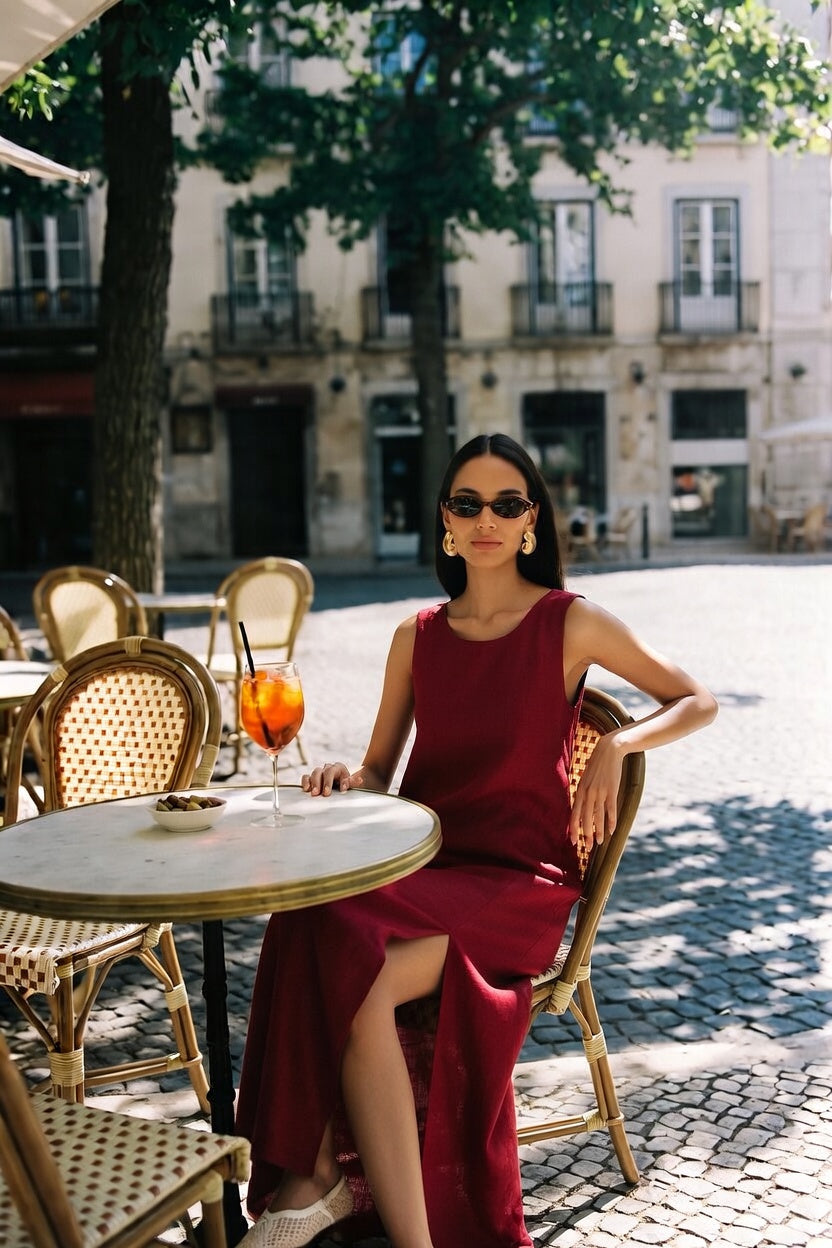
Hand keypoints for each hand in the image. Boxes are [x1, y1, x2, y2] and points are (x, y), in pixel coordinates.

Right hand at [301, 762, 361, 796]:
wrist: (342, 785)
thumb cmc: (346, 785)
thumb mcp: (351, 784)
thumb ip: (353, 782)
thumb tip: (360, 780)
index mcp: (339, 768)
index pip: (334, 770)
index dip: (331, 781)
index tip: (331, 792)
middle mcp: (328, 768)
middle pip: (324, 771)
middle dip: (323, 783)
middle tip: (323, 794)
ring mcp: (320, 773)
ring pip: (315, 773)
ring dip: (314, 783)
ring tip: (314, 793)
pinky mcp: (312, 778)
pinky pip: (306, 777)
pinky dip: (305, 782)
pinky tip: (306, 789)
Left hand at [568, 734, 622, 848]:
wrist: (608, 751)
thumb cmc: (596, 765)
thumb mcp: (585, 778)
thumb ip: (583, 792)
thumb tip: (581, 806)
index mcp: (580, 790)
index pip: (574, 814)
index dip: (573, 829)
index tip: (573, 841)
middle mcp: (588, 793)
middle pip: (585, 818)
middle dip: (586, 834)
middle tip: (588, 847)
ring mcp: (600, 792)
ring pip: (598, 817)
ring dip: (598, 831)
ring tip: (599, 842)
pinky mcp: (611, 790)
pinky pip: (610, 809)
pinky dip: (611, 821)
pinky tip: (611, 831)